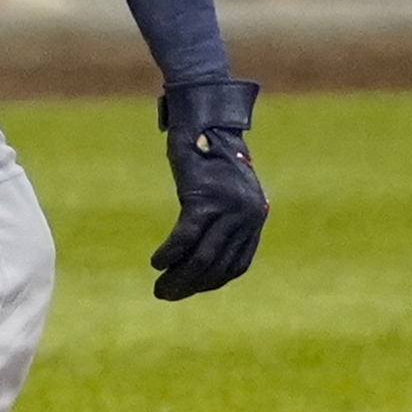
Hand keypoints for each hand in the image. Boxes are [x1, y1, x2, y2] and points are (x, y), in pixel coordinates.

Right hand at [150, 78, 266, 300]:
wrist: (203, 116)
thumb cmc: (208, 152)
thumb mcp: (225, 187)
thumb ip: (225, 216)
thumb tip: (206, 252)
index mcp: (255, 215)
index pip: (237, 264)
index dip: (212, 281)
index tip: (191, 289)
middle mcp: (246, 215)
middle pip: (218, 265)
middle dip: (191, 286)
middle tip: (166, 295)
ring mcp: (227, 207)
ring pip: (202, 256)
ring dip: (178, 277)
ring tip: (159, 288)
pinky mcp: (204, 197)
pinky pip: (185, 237)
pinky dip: (169, 254)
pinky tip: (157, 262)